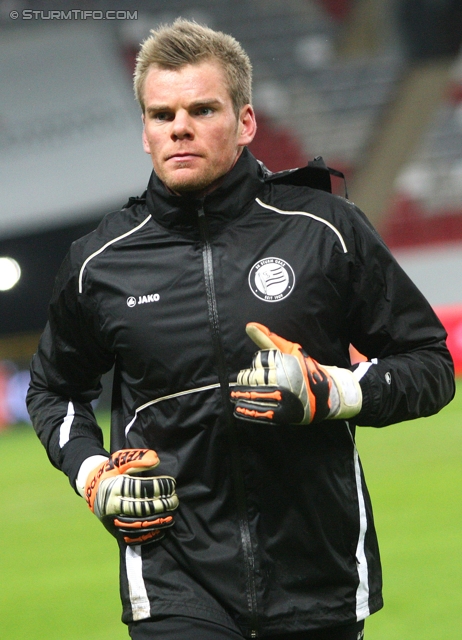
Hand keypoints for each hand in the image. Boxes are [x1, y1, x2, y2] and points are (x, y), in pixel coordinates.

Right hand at [84, 449, 178, 544]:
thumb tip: (155, 460)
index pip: (140, 488)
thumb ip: (137, 459)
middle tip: (175, 499)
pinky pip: (133, 537)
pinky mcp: (114, 531)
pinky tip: (162, 529)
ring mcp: (113, 520)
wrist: (92, 489)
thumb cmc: (110, 472)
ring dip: (158, 520)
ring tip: (171, 514)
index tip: (172, 484)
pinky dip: (149, 535)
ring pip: (138, 524)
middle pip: (141, 507)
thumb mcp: (119, 461)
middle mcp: (112, 505)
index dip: (158, 486)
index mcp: (113, 487)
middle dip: (161, 504)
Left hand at [230, 323, 361, 424]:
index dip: (250, 370)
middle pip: (254, 379)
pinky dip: (248, 412)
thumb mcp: (289, 350)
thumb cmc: (304, 368)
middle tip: (236, 387)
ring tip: (233, 396)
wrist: (327, 393)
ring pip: (255, 395)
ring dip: (241, 396)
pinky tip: (239, 409)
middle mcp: (284, 379)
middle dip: (243, 383)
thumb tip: (249, 325)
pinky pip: (261, 413)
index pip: (257, 363)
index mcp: (285, 363)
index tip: (246, 374)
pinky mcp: (285, 414)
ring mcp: (285, 398)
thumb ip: (267, 338)